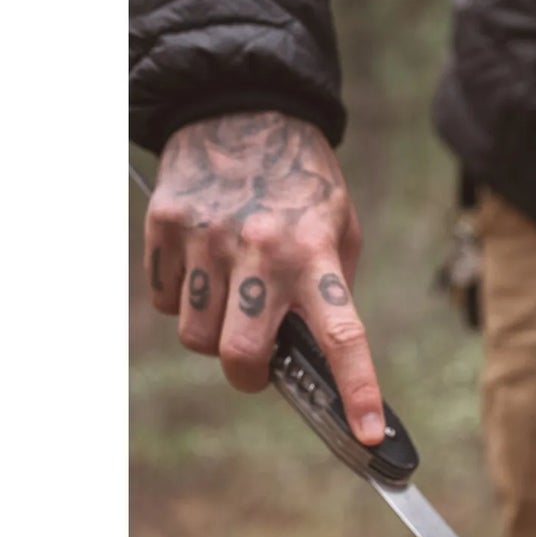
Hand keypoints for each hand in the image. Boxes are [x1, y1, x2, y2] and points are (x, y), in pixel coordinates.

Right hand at [144, 112, 383, 442]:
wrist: (242, 102)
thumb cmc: (300, 181)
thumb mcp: (339, 228)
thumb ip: (331, 291)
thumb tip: (319, 359)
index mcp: (316, 253)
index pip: (343, 335)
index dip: (357, 390)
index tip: (370, 433)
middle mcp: (261, 250)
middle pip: (241, 357)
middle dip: (248, 375)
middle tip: (258, 364)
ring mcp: (207, 239)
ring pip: (196, 337)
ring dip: (212, 334)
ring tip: (230, 295)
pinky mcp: (165, 225)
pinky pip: (166, 301)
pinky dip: (182, 300)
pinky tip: (202, 266)